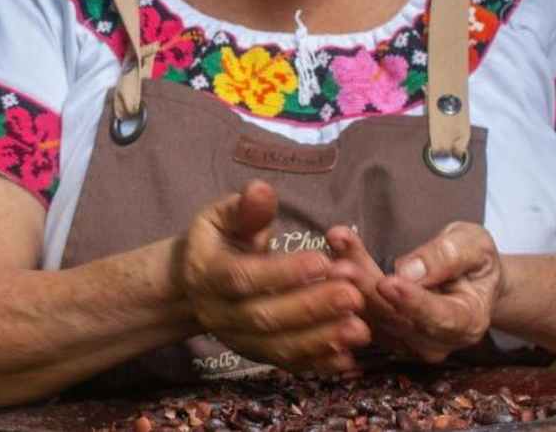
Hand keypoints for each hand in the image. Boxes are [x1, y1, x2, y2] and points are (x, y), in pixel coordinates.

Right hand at [177, 180, 370, 373]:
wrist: (195, 284)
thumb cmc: (217, 240)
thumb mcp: (222, 217)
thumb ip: (245, 208)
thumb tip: (261, 189)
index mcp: (207, 274)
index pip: (242, 278)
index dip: (282, 273)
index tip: (322, 261)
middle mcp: (218, 313)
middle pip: (263, 318)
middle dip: (310, 308)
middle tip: (352, 295)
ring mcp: (237, 340)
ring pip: (278, 347)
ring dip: (321, 340)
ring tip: (361, 328)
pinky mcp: (257, 355)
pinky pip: (288, 364)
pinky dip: (319, 364)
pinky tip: (350, 359)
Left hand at [331, 223, 504, 362]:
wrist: (466, 278)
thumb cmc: (473, 260)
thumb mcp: (473, 246)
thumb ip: (447, 257)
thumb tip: (409, 270)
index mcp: (467, 322)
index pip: (439, 318)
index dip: (412, 302)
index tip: (387, 282)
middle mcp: (435, 341)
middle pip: (396, 317)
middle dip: (367, 289)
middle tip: (342, 265)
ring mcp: (406, 342)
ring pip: (371, 314)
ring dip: (348, 284)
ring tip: (331, 255)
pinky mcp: (381, 333)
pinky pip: (357, 311)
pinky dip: (341, 284)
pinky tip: (329, 256)